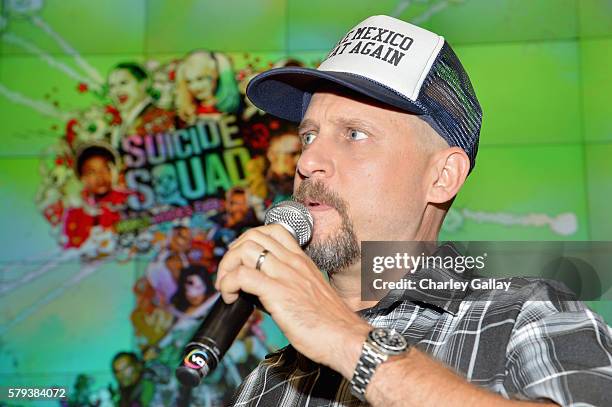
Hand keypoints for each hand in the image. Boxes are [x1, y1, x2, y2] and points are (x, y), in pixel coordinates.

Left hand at [215, 224, 369, 376]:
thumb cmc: (332, 324)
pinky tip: (231, 298)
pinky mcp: (278, 293)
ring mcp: (286, 275)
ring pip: (244, 250)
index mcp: (302, 260)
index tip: (243, 261)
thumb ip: (292, 284)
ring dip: (227, 267)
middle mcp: (293, 262)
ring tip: (227, 287)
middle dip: (232, 253)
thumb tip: (266, 291)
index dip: (250, 241)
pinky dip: (228, 284)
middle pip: (253, 236)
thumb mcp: (311, 293)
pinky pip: (242, 276)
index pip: (273, 230)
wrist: (347, 338)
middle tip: (229, 274)